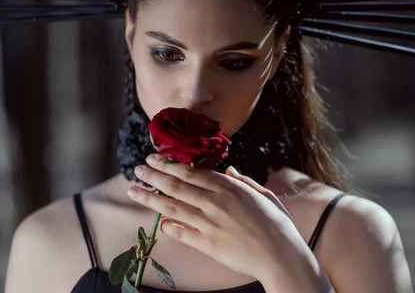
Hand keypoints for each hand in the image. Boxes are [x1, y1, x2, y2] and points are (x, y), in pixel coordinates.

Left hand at [127, 154, 300, 278]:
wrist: (280, 255)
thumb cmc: (277, 223)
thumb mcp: (263, 194)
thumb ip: (243, 181)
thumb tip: (228, 170)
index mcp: (229, 187)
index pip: (192, 172)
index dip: (170, 165)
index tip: (155, 159)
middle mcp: (215, 202)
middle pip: (176, 186)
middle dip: (154, 176)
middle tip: (138, 169)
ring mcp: (209, 223)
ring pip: (172, 207)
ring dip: (150, 198)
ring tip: (134, 190)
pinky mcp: (207, 244)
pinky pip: (181, 232)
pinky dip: (168, 226)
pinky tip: (158, 222)